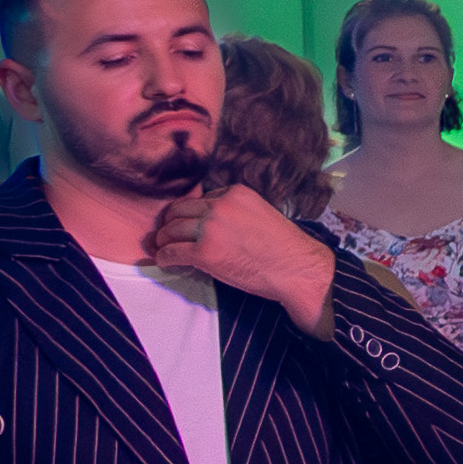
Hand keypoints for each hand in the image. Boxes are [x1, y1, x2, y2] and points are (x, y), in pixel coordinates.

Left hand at [149, 180, 340, 321]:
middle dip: (171, 222)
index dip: (194, 214)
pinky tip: (166, 261)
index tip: (192, 226)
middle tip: (168, 234)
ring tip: (164, 248)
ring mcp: (210, 229)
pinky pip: (172, 252)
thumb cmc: (286, 249)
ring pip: (171, 230)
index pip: (202, 199)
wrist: (298, 270)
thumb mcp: (262, 214)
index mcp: (235, 193)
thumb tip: (213, 224)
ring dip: (164, 240)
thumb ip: (236, 212)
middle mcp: (219, 206)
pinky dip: (164, 257)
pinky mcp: (204, 253)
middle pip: (179, 210)